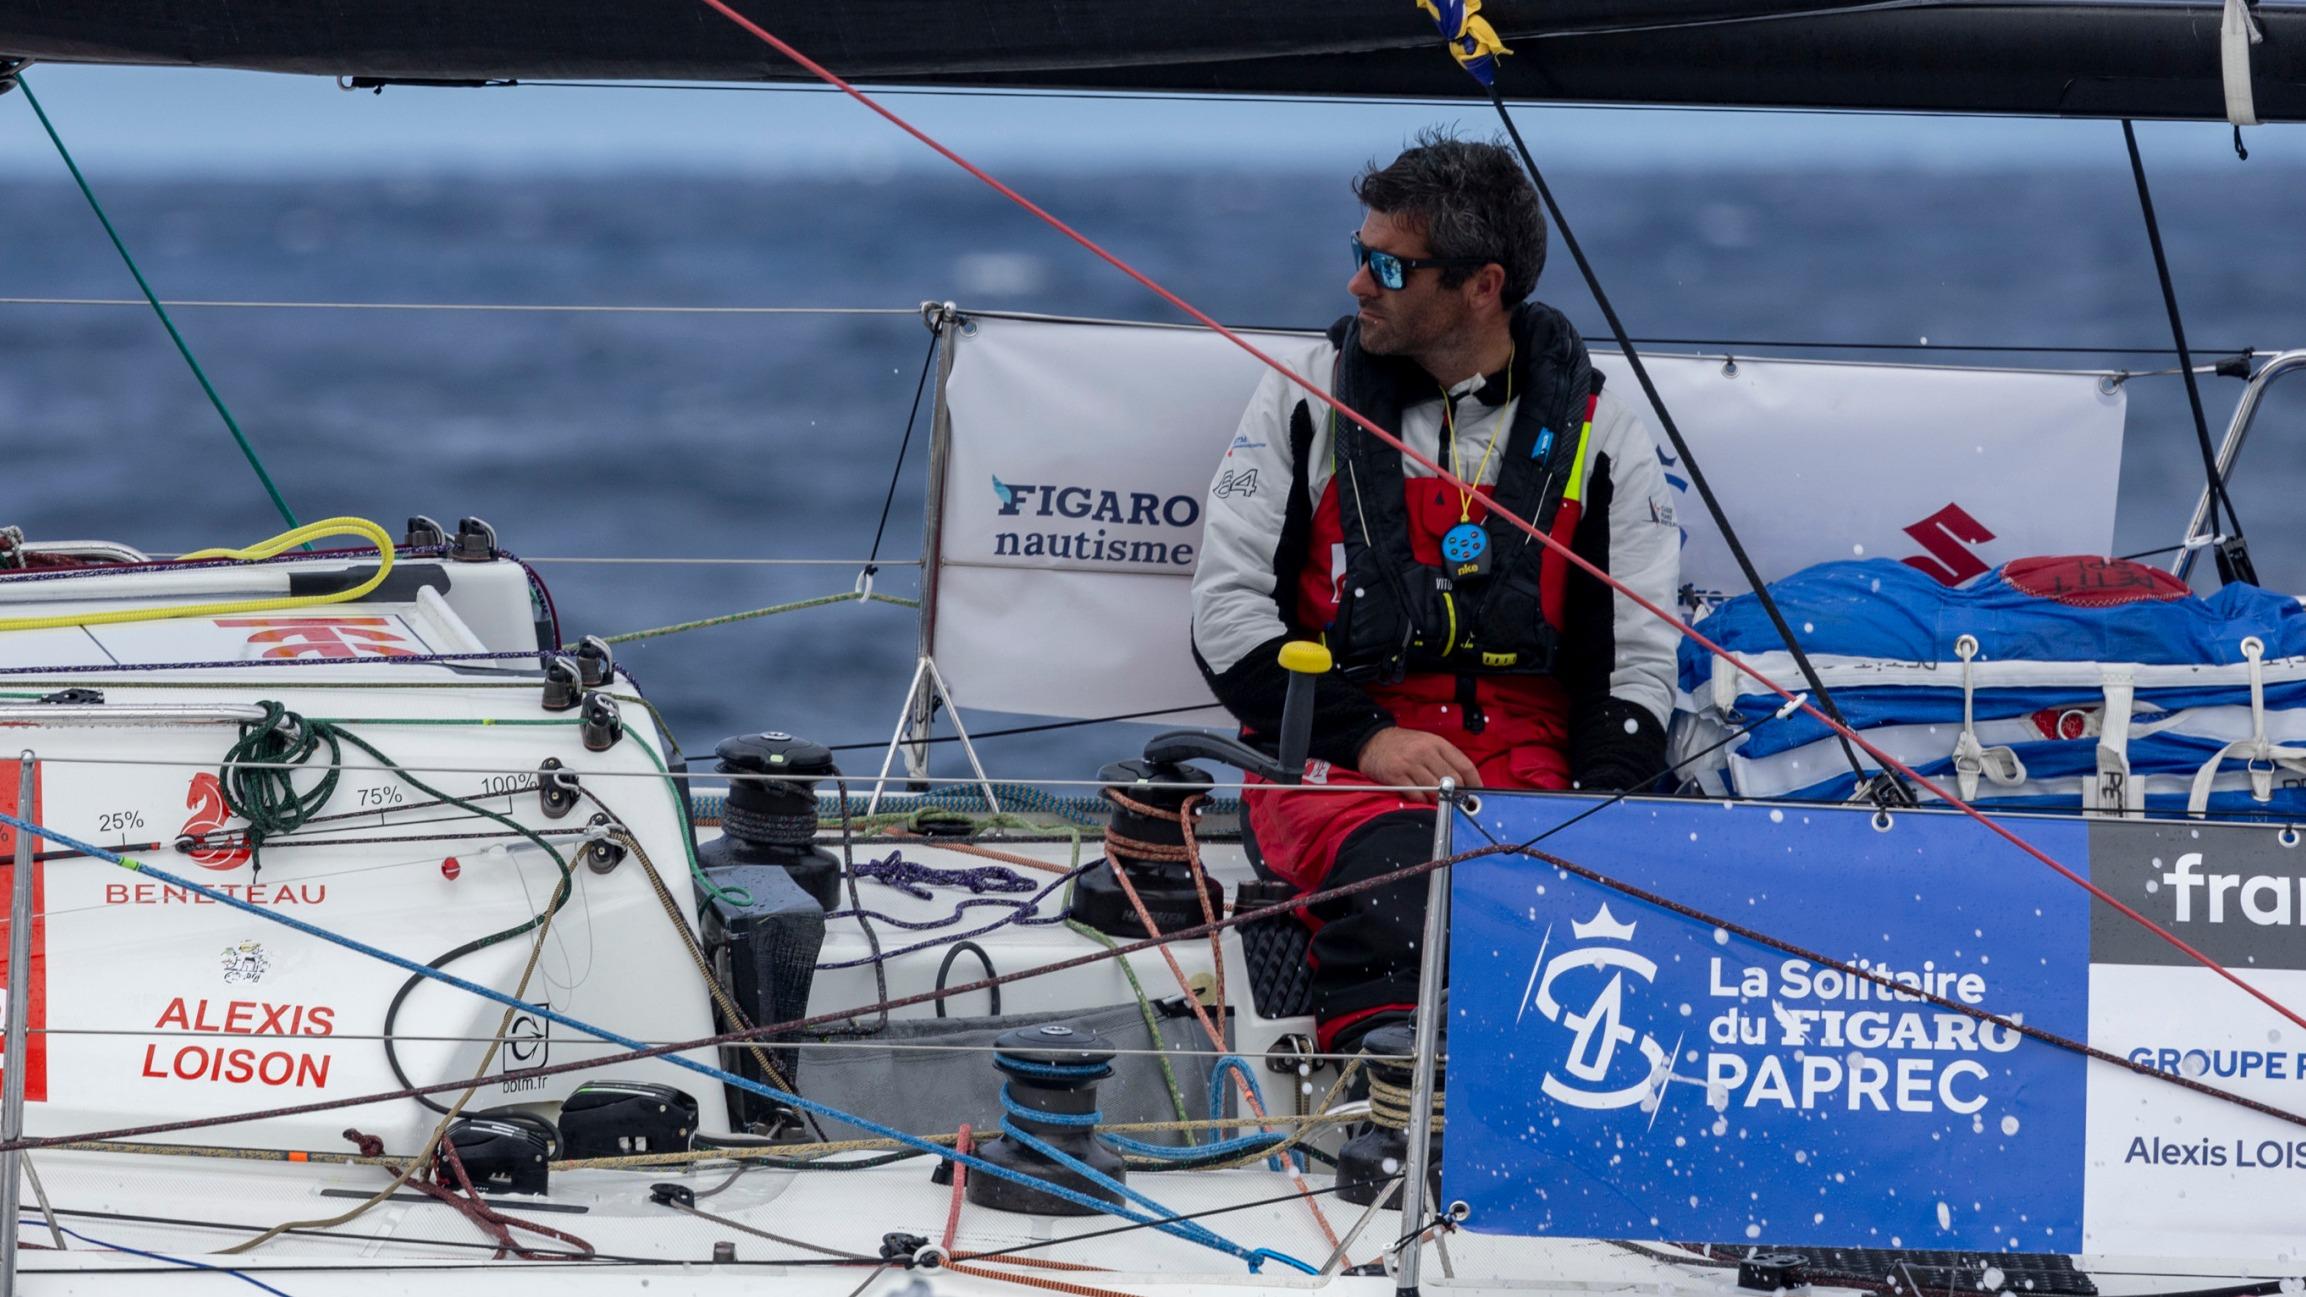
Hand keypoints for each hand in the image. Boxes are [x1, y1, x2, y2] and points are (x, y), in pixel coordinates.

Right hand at [1355, 727, 1480, 801]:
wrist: (1372, 740)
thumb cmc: (1403, 745)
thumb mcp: (1427, 743)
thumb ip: (1444, 759)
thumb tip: (1462, 783)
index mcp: (1437, 743)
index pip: (1464, 765)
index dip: (1475, 782)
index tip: (1478, 792)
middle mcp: (1425, 752)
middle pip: (1453, 780)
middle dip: (1457, 794)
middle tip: (1457, 801)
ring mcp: (1410, 764)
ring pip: (1436, 789)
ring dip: (1440, 799)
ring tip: (1438, 801)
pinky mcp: (1396, 776)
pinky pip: (1417, 795)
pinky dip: (1422, 801)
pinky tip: (1421, 798)